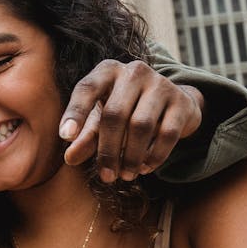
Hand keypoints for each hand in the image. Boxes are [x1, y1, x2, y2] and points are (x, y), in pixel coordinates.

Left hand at [59, 60, 202, 181]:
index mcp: (107, 71)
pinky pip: (166, 134)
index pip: (87, 89)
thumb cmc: (126, 110)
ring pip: (141, 126)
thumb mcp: (101, 119)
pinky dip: (154, 156)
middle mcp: (133, 72)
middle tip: (106, 176)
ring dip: (131, 156)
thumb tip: (70, 158)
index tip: (65, 136)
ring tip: (125, 175)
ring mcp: (160, 84)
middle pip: (115, 114)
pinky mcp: (181, 102)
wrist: (172, 103)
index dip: (75, 112)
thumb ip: (85, 136)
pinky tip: (145, 168)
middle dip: (107, 150)